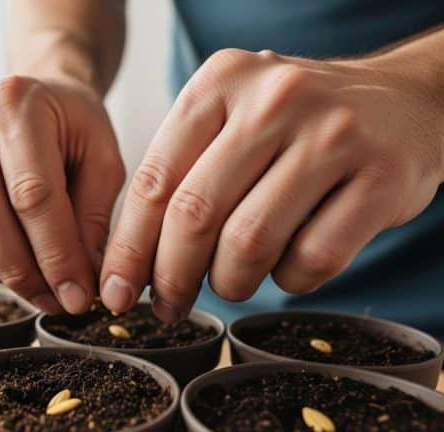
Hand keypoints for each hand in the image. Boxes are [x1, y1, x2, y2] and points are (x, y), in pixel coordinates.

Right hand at [0, 76, 124, 313]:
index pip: (31, 193)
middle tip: (58, 301)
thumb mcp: (103, 158)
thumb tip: (84, 281)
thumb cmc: (74, 126)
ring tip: (35, 284)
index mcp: (15, 103)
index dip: (56, 254)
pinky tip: (3, 264)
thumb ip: (94, 217)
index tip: (78, 296)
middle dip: (23, 271)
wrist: (38, 97)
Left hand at [100, 48, 443, 320]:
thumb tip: (132, 260)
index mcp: (221, 81)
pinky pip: (313, 258)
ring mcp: (332, 136)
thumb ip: (183, 170)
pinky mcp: (382, 178)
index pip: (154, 180)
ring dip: (229, 282)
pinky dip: (289, 280)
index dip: (128, 248)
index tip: (116, 291)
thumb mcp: (232, 116)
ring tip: (230, 282)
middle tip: (167, 305)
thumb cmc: (298, 122)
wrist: (403, 100)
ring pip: (250, 243)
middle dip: (170, 276)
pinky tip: (287, 267)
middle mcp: (274, 100)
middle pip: (194, 214)